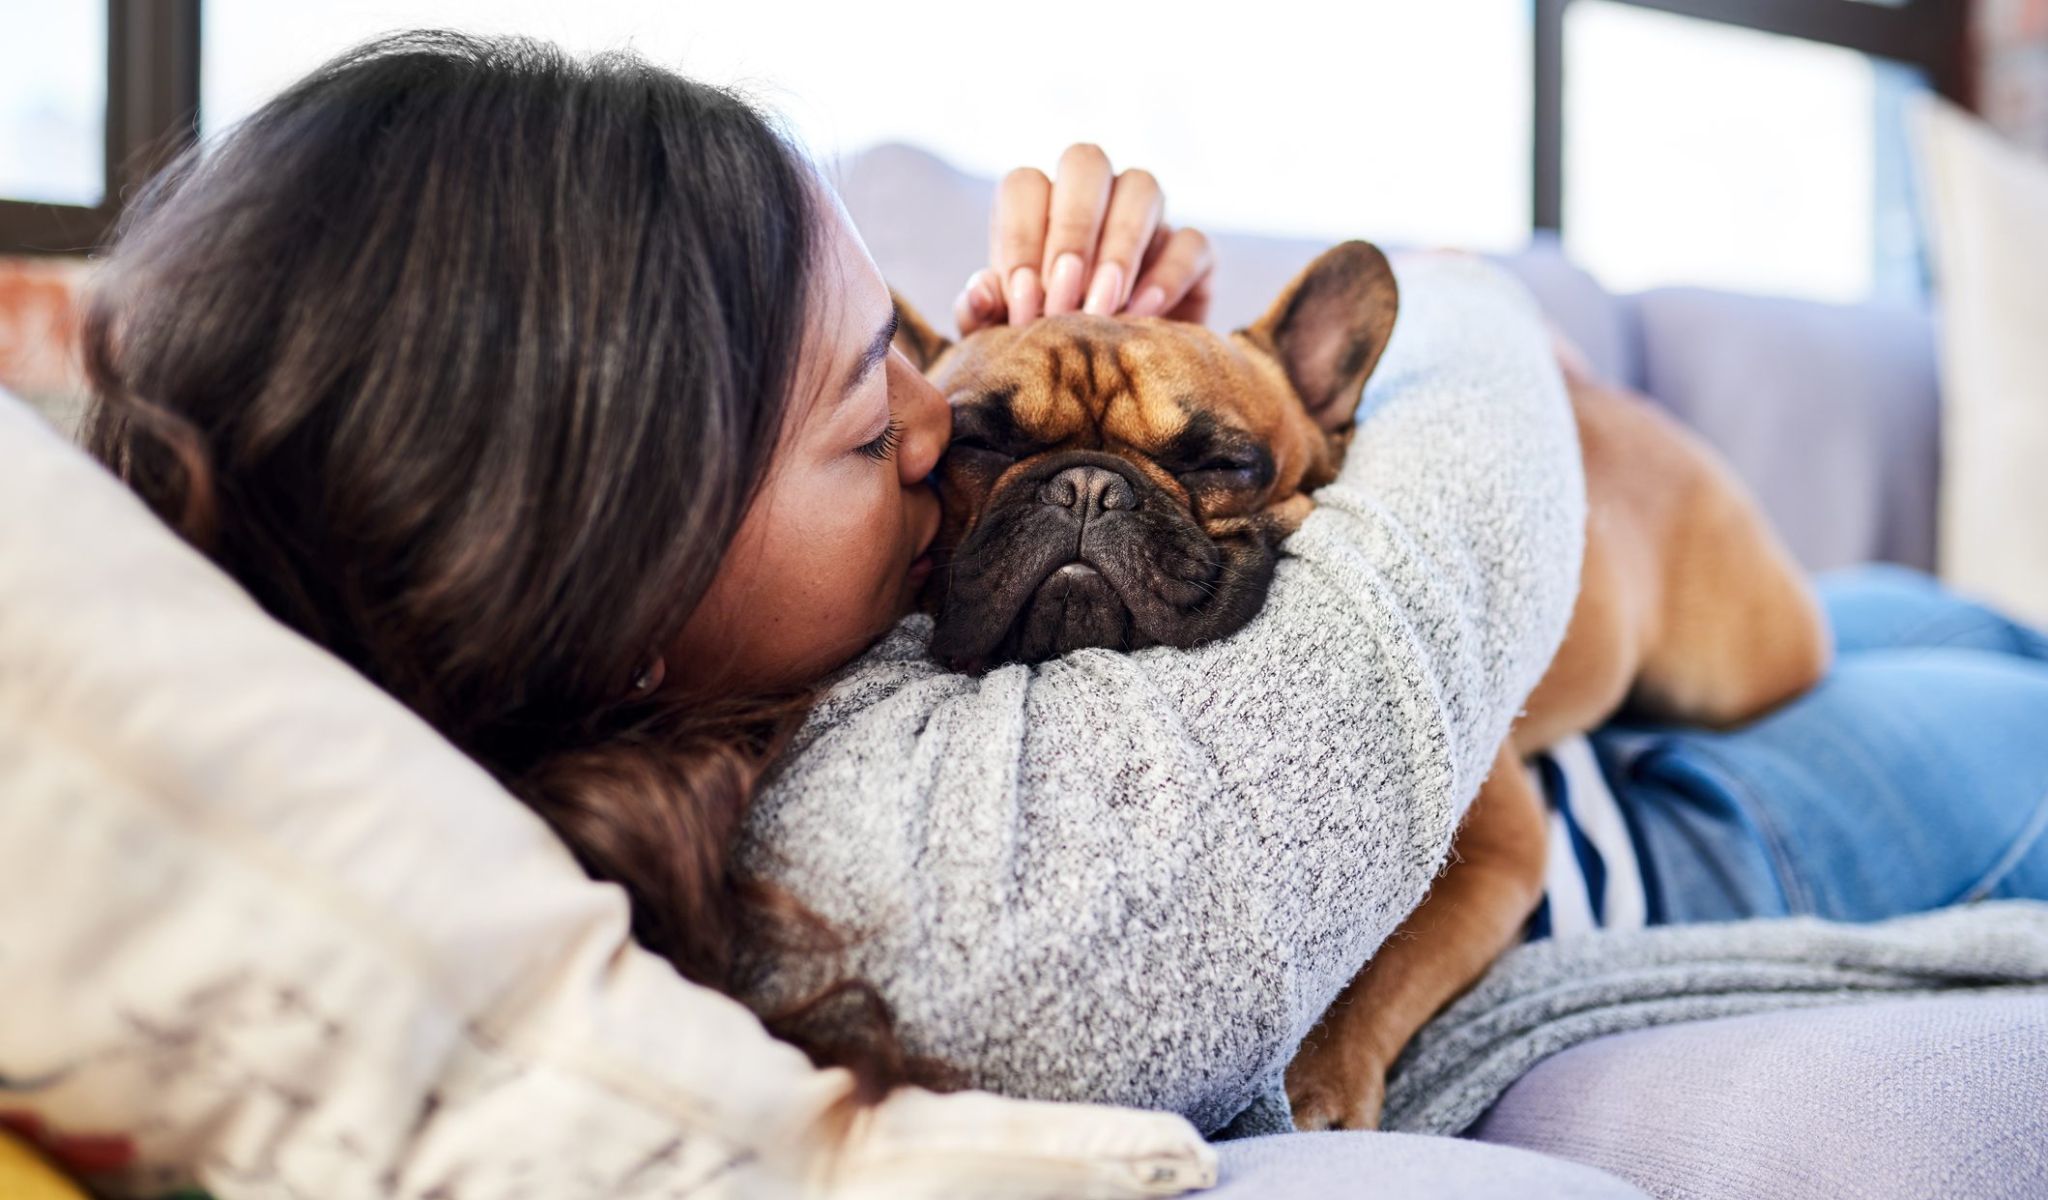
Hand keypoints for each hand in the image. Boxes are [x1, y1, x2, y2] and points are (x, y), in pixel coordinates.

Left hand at [954, 143, 1214, 333]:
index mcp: (1039, 209)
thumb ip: (982, 315)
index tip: (1022, 303)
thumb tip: (980, 291)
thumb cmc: (1048, 355)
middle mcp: (1095, 200)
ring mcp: (1149, 221)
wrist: (1115, 392)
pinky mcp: (1194, 256)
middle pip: (1085, 162)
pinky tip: (1141, 314)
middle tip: (1063, 298)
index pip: (1025, 186)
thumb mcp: (1004, 341)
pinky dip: (1166, 275)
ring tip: (1101, 309)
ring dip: (1118, 247)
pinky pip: (1191, 241)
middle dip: (1072, 229)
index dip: (1021, 239)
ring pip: (1142, 187)